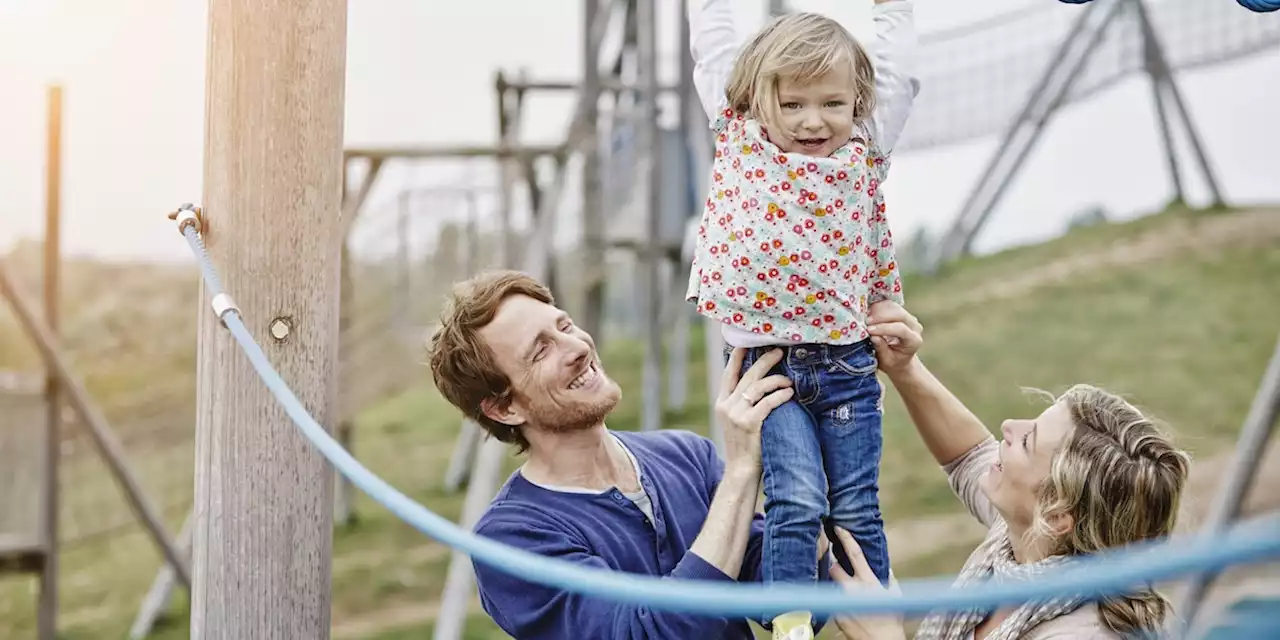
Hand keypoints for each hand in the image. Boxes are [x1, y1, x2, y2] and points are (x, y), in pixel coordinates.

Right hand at [715, 348, 793, 472]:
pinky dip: (780, 395)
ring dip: (777, 380)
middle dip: (764, 361)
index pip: (729, 374)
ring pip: (759, 386)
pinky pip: (768, 402)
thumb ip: (740, 403)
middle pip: (747, 375)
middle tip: (778, 351)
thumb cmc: (744, 445)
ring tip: (789, 380)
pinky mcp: (749, 423)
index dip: (738, 357)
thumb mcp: (735, 421)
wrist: (740, 470)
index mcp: (722, 403)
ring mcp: (736, 414)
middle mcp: (726, 406)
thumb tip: (755, 385)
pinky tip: (789, 393)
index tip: (747, 343)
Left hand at [829, 527, 906, 639]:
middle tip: (838, 562)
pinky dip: (836, 598)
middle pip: (833, 566)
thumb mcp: (894, 593)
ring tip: (846, 589)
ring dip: (836, 582)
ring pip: (831, 583)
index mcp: (868, 581)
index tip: (838, 527)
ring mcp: (841, 601)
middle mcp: (851, 589)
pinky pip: (831, 599)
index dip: (845, 538)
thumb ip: (888, 576)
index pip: (854, 554)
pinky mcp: (834, 613)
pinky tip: (847, 604)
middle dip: (834, 563)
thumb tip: (883, 564)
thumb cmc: (891, 618)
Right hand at [866, 301, 921, 376]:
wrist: (900, 359)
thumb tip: (873, 336)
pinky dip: (876, 307)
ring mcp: (908, 317)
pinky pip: (888, 304)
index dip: (884, 328)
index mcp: (914, 341)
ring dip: (877, 310)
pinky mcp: (900, 311)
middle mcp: (914, 326)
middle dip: (880, 316)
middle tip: (864, 321)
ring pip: (893, 306)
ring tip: (864, 317)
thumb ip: (881, 349)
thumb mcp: (887, 361)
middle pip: (898, 314)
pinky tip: (867, 313)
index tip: (868, 330)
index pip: (901, 329)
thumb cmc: (892, 362)